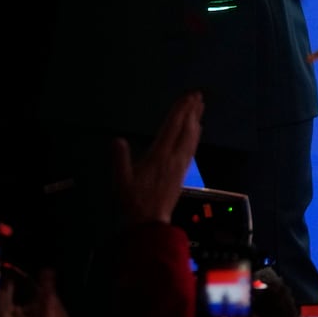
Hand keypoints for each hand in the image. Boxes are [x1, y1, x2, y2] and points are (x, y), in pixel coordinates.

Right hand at [113, 91, 202, 224]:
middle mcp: (174, 158)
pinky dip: (195, 135)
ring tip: (200, 107)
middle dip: (191, 111)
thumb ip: (120, 160)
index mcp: (159, 156)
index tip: (187, 97)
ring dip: (196, 120)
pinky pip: (192, 148)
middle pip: (186, 129)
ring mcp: (181, 165)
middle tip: (197, 95)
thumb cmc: (134, 201)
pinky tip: (197, 131)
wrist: (150, 222)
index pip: (172, 128)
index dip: (180, 111)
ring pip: (192, 138)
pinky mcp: (183, 172)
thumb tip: (117, 140)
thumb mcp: (121, 181)